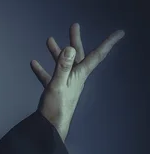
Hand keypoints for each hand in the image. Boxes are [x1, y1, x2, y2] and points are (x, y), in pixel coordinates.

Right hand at [30, 23, 124, 140]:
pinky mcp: (55, 91)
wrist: (50, 127)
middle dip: (76, 40)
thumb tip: (70, 49)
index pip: (96, 55)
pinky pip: (50, 76)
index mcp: (79, 75)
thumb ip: (62, 67)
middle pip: (78, 55)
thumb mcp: (58, 85)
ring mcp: (65, 84)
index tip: (120, 33)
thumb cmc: (56, 108)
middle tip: (74, 26)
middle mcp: (75, 77)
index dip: (108, 43)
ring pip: (62, 64)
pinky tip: (34, 63)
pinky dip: (43, 69)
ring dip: (56, 52)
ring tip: (49, 40)